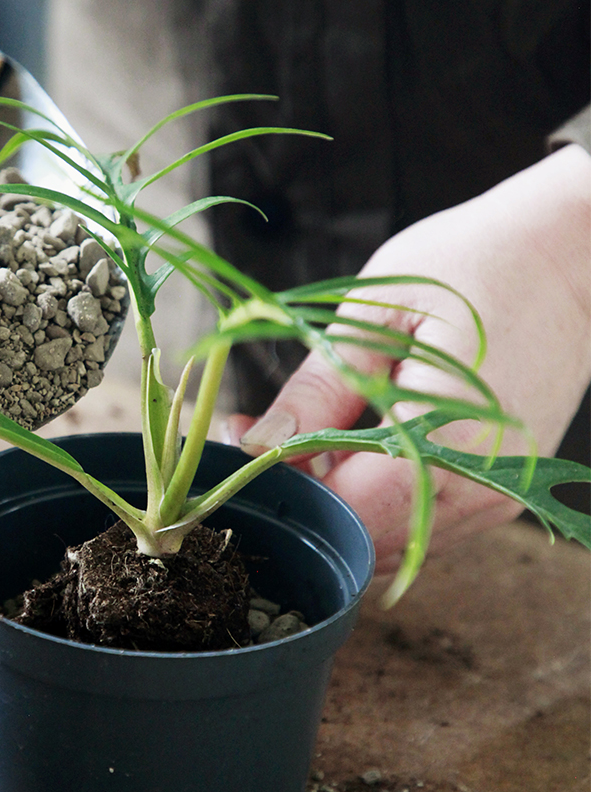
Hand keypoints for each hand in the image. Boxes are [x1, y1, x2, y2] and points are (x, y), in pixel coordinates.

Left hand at [230, 146, 590, 574]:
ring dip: (332, 494)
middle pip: (358, 537)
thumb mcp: (378, 314)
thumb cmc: (477, 264)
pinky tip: (350, 436)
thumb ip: (318, 390)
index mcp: (451, 447)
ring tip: (303, 424)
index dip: (278, 486)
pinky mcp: (498, 493)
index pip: (339, 512)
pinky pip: (415, 516)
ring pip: (385, 535)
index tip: (235, 439)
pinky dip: (370, 491)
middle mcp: (480, 494)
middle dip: (298, 492)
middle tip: (256, 428)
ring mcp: (495, 501)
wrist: (575, 254)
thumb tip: (254, 444)